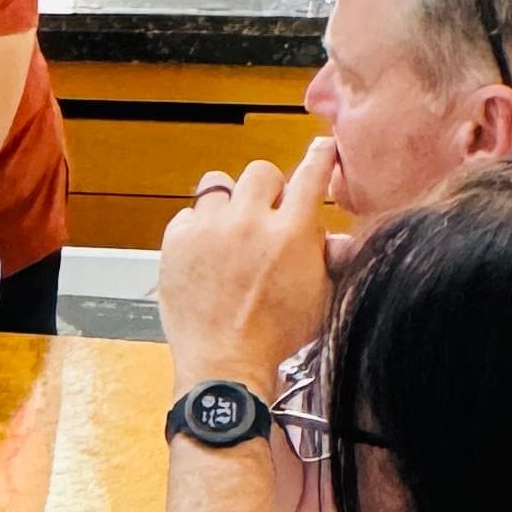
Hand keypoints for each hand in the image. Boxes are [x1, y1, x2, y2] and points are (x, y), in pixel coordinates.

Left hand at [157, 139, 337, 389]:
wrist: (225, 363)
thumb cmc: (276, 337)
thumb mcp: (321, 296)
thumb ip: (328, 257)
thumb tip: (334, 236)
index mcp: (292, 232)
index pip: (310, 175)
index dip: (319, 158)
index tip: (321, 149)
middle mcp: (250, 222)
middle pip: (261, 171)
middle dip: (267, 189)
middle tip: (266, 213)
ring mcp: (209, 230)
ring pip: (218, 185)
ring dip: (229, 202)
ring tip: (230, 230)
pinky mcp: (176, 241)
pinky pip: (189, 214)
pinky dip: (198, 228)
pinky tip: (206, 254)